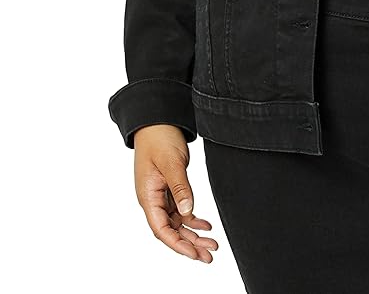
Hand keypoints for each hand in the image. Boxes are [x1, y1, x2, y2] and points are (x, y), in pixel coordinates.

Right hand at [132, 124, 218, 261]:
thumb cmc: (159, 139)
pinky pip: (180, 210)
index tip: (194, 254)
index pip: (161, 229)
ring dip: (193, 234)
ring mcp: (161, 194)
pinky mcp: (169, 187)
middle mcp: (153, 199)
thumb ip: (180, 187)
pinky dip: (193, 219)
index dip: (177, 244)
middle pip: (170, 230)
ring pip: (177, 222)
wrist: (157, 121)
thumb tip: (187, 212)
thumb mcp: (172, 162)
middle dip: (189, 244)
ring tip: (211, 244)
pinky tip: (206, 225)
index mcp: (148, 196)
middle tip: (209, 255)